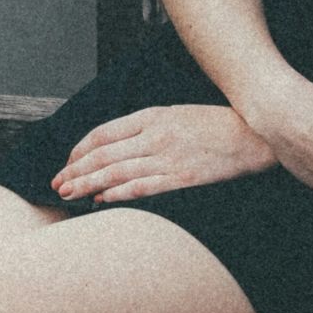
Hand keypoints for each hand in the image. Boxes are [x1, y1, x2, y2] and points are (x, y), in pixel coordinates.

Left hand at [52, 104, 276, 203]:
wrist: (255, 135)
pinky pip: (141, 187)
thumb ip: (149, 125)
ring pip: (115, 172)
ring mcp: (168, 157)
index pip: (104, 132)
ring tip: (69, 193)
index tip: (68, 161)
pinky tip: (101, 199)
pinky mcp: (181, 178)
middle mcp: (156, 135)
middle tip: (57, 183)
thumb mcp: (180, 113)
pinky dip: (117, 193)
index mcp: (154, 116)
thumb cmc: (219, 124)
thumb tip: (117, 144)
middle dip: (75, 170)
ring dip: (87, 184)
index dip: (81, 149)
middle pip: (103, 154)